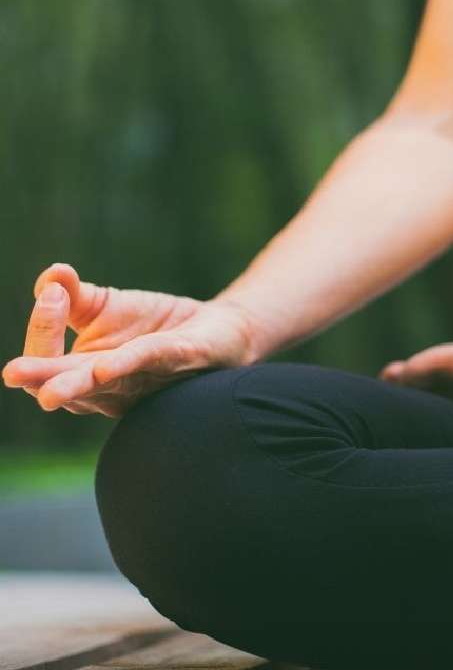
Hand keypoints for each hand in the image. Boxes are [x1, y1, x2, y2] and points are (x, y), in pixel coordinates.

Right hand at [2, 261, 257, 417]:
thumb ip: (71, 294)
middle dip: (41, 378)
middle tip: (13, 373)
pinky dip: (125, 366)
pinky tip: (106, 366)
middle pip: (67, 389)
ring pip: (102, 388)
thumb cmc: (154, 326)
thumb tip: (49, 277)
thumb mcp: (104, 305)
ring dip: (75, 386)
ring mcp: (143, 379)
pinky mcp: (178, 360)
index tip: (51, 292)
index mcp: (85, 373)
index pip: (47, 364)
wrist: (215, 327)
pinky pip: (149, 364)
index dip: (42, 328)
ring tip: (50, 392)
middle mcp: (110, 387)